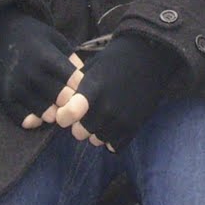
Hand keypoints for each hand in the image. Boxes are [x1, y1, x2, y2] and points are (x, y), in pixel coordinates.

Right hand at [0, 9, 79, 127]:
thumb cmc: (34, 38)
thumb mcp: (56, 40)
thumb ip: (73, 60)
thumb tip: (89, 82)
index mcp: (47, 57)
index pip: (74, 82)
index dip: (83, 89)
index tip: (85, 91)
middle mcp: (32, 74)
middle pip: (62, 101)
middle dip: (71, 104)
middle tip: (73, 102)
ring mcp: (17, 87)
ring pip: (46, 114)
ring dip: (55, 114)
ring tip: (57, 106)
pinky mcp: (5, 98)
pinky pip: (24, 120)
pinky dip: (35, 120)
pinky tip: (39, 112)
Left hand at [53, 33, 179, 150]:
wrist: (147, 58)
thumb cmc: (113, 62)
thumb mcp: (89, 69)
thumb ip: (72, 89)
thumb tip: (57, 109)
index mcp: (93, 90)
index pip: (69, 114)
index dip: (64, 116)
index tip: (65, 112)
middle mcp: (107, 108)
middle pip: (79, 133)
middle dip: (79, 124)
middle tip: (87, 113)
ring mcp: (122, 120)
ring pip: (96, 141)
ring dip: (96, 131)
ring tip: (103, 115)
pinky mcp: (134, 127)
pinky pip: (114, 146)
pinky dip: (111, 138)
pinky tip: (113, 123)